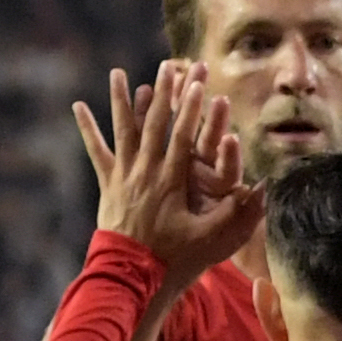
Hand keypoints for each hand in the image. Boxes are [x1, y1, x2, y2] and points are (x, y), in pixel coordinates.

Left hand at [73, 64, 256, 280]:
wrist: (131, 274)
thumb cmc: (175, 257)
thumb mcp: (210, 238)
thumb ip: (236, 213)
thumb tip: (262, 189)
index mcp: (171, 181)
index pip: (182, 137)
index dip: (190, 109)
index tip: (197, 83)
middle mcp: (146, 171)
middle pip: (155, 124)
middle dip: (164, 93)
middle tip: (168, 66)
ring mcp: (125, 175)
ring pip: (123, 130)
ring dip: (122, 100)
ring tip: (119, 72)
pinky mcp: (109, 183)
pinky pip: (97, 151)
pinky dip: (88, 128)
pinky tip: (78, 106)